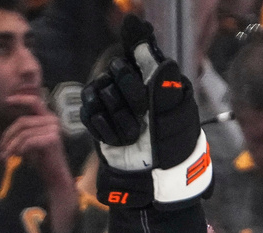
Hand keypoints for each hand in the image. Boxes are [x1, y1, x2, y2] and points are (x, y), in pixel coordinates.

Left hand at [3, 94, 77, 232]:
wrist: (55, 176)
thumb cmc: (42, 160)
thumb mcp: (31, 140)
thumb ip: (24, 129)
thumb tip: (9, 123)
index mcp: (49, 118)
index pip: (34, 102)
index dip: (20, 99)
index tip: (6, 101)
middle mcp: (53, 121)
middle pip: (22, 121)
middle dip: (9, 135)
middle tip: (2, 150)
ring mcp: (54, 129)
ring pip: (23, 132)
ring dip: (11, 145)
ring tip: (7, 156)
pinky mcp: (52, 139)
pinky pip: (28, 140)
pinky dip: (20, 149)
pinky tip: (18, 157)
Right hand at [80, 15, 210, 208]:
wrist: (157, 176)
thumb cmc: (172, 141)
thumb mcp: (172, 102)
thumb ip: (155, 65)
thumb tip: (139, 24)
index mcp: (154, 77)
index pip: (136, 50)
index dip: (136, 62)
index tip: (141, 76)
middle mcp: (130, 84)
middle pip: (116, 70)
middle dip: (132, 97)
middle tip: (144, 118)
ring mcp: (110, 100)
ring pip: (101, 91)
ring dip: (121, 118)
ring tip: (135, 135)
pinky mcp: (95, 118)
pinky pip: (89, 111)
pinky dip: (107, 129)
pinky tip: (121, 140)